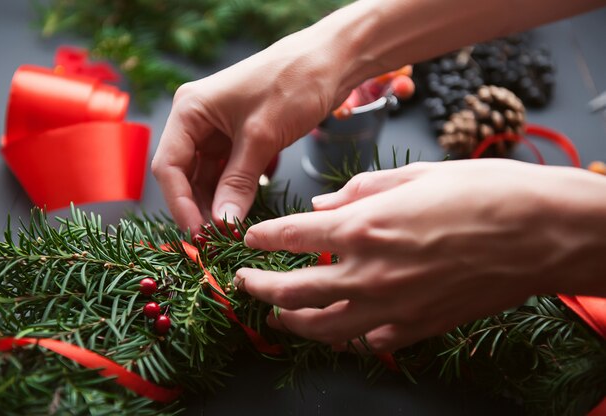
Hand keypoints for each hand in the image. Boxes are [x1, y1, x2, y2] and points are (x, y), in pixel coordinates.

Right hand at [151, 25, 355, 232]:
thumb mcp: (262, 137)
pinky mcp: (239, 137)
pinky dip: (233, 191)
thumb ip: (238, 182)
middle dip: (198, 207)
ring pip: (207, 176)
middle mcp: (197, 120)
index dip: (180, 204)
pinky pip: (227, 171)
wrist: (329, 61)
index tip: (199, 234)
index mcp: (189, 110)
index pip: (169, 166)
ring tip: (229, 230)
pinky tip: (242, 210)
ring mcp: (217, 129)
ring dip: (216, 203)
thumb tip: (221, 223)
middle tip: (214, 239)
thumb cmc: (292, 84)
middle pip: (185, 174)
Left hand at [235, 160, 605, 351]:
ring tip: (276, 319)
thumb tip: (322, 203)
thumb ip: (358, 191)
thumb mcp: (414, 175)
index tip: (248, 239)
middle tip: (244, 284)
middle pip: (293, 290)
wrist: (539, 233)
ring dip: (291, 323)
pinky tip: (338, 331)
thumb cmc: (481, 192)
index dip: (261, 238)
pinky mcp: (416, 327)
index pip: (290, 235)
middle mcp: (368, 271)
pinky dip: (346, 337)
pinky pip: (367, 342)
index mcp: (363, 225)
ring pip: (322, 327)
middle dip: (259, 288)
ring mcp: (391, 306)